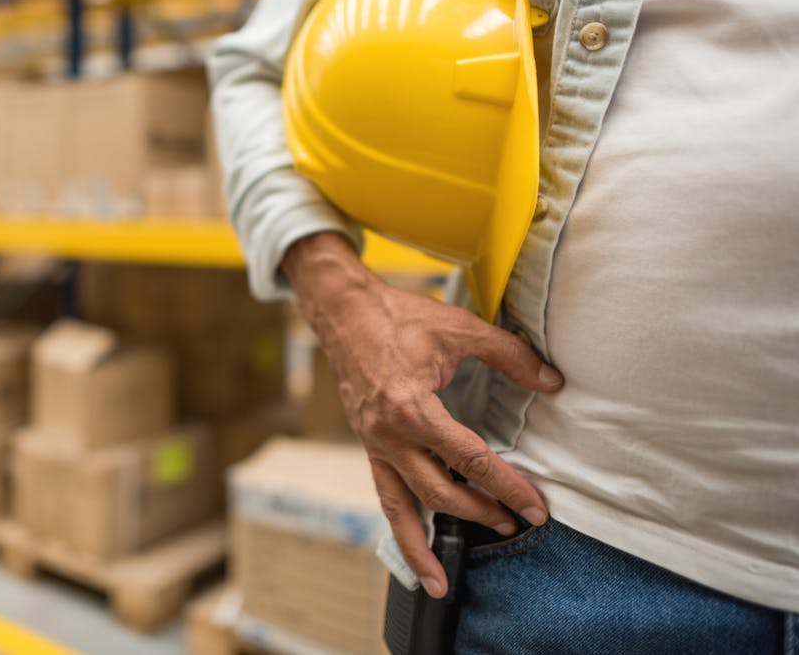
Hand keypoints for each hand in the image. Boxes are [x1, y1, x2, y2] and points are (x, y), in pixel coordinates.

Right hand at [282, 232, 563, 597]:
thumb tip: (551, 381)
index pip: (470, 460)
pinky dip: (399, 521)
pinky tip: (413, 542)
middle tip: (516, 524)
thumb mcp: (459, 327)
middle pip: (439, 493)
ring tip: (439, 582)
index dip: (507, 486)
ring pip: (399, 507)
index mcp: (413, 409)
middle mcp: (389, 435)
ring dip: (421, 547)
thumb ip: (510, 355)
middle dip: (479, 514)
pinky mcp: (368, 444)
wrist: (343, 312)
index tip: (534, 508)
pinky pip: (384, 492)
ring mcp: (374, 443)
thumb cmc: (398, 317)